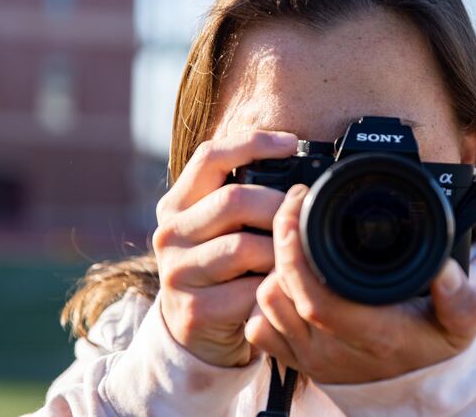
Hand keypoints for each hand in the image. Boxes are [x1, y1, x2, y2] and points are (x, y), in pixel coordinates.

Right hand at [152, 130, 297, 366]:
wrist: (197, 332)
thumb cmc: (222, 269)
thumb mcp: (221, 229)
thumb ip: (244, 200)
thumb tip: (298, 178)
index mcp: (177, 204)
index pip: (210, 157)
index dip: (252, 143)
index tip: (290, 143)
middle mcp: (170, 234)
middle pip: (233, 200)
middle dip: (278, 205)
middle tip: (305, 213)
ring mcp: (178, 273)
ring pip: (243, 247)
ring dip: (280, 251)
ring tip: (298, 253)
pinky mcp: (194, 310)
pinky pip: (250, 291)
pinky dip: (275, 287)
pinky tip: (286, 287)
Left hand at [244, 184, 475, 383]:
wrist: (415, 397)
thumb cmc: (433, 351)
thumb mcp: (460, 324)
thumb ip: (459, 297)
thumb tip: (447, 269)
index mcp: (371, 333)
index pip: (315, 295)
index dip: (296, 251)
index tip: (298, 208)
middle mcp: (333, 348)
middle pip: (281, 291)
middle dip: (281, 241)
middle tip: (296, 207)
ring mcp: (310, 356)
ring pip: (266, 303)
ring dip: (274, 269)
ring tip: (295, 242)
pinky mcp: (297, 362)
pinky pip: (259, 329)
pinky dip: (266, 301)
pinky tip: (287, 282)